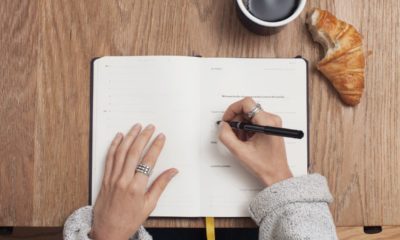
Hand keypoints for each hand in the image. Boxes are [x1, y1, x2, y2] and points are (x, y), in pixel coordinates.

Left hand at [90, 124, 177, 239]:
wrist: (108, 231)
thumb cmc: (129, 220)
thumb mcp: (149, 205)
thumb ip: (160, 185)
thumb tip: (172, 172)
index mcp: (137, 187)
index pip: (148, 161)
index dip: (156, 147)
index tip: (160, 137)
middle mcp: (123, 180)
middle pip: (134, 152)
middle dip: (143, 137)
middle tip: (150, 127)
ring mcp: (112, 178)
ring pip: (121, 152)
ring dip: (129, 137)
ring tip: (136, 127)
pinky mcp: (105, 179)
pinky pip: (109, 158)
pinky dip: (114, 146)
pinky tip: (119, 137)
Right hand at [218, 97, 292, 185]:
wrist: (276, 175)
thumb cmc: (265, 166)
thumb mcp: (240, 152)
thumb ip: (227, 136)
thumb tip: (223, 125)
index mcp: (267, 122)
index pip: (247, 103)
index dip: (233, 109)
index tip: (227, 120)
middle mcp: (272, 119)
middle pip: (247, 109)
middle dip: (236, 121)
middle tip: (232, 133)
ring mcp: (272, 123)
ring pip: (250, 116)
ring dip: (241, 126)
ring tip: (241, 140)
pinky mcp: (271, 127)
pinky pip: (254, 121)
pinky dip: (247, 129)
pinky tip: (246, 141)